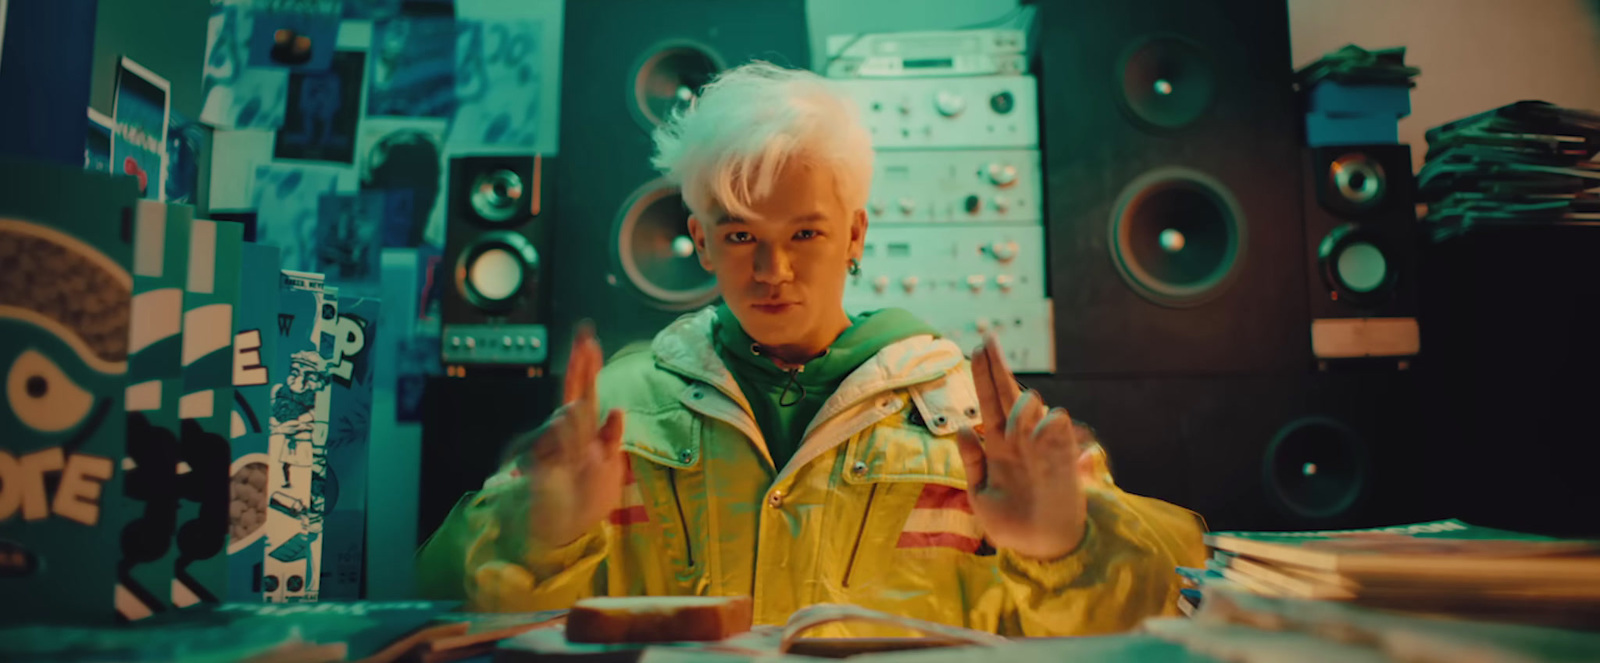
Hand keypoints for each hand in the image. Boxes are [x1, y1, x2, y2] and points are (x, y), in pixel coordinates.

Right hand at [521, 322, 626, 547]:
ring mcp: (548, 442)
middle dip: (581, 373)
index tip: (588, 338)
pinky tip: (565, 466)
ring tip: (578, 463)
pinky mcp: (536, 457)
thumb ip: (611, 438)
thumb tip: (616, 410)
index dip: (586, 365)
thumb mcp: (611, 468)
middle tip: (586, 353)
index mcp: (584, 430)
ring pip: (568, 418)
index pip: (585, 391)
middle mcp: (564, 431)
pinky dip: (566, 452)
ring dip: (579, 437)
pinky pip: (556, 443)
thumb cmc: (589, 499)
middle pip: (572, 395)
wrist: (566, 531)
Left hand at [954, 334, 1087, 559]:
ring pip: (1030, 407)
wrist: (1040, 547)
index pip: (989, 402)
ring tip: (1017, 413)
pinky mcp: (1061, 459)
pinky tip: (1042, 425)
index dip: (984, 375)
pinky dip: (1046, 422)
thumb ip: (971, 461)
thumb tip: (962, 427)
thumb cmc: (1009, 522)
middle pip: (1007, 395)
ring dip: (1020, 403)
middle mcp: (1018, 440)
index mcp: (996, 446)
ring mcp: (1039, 447)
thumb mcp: (980, 493)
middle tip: (987, 340)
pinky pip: (1055, 428)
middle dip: (997, 367)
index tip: (979, 346)